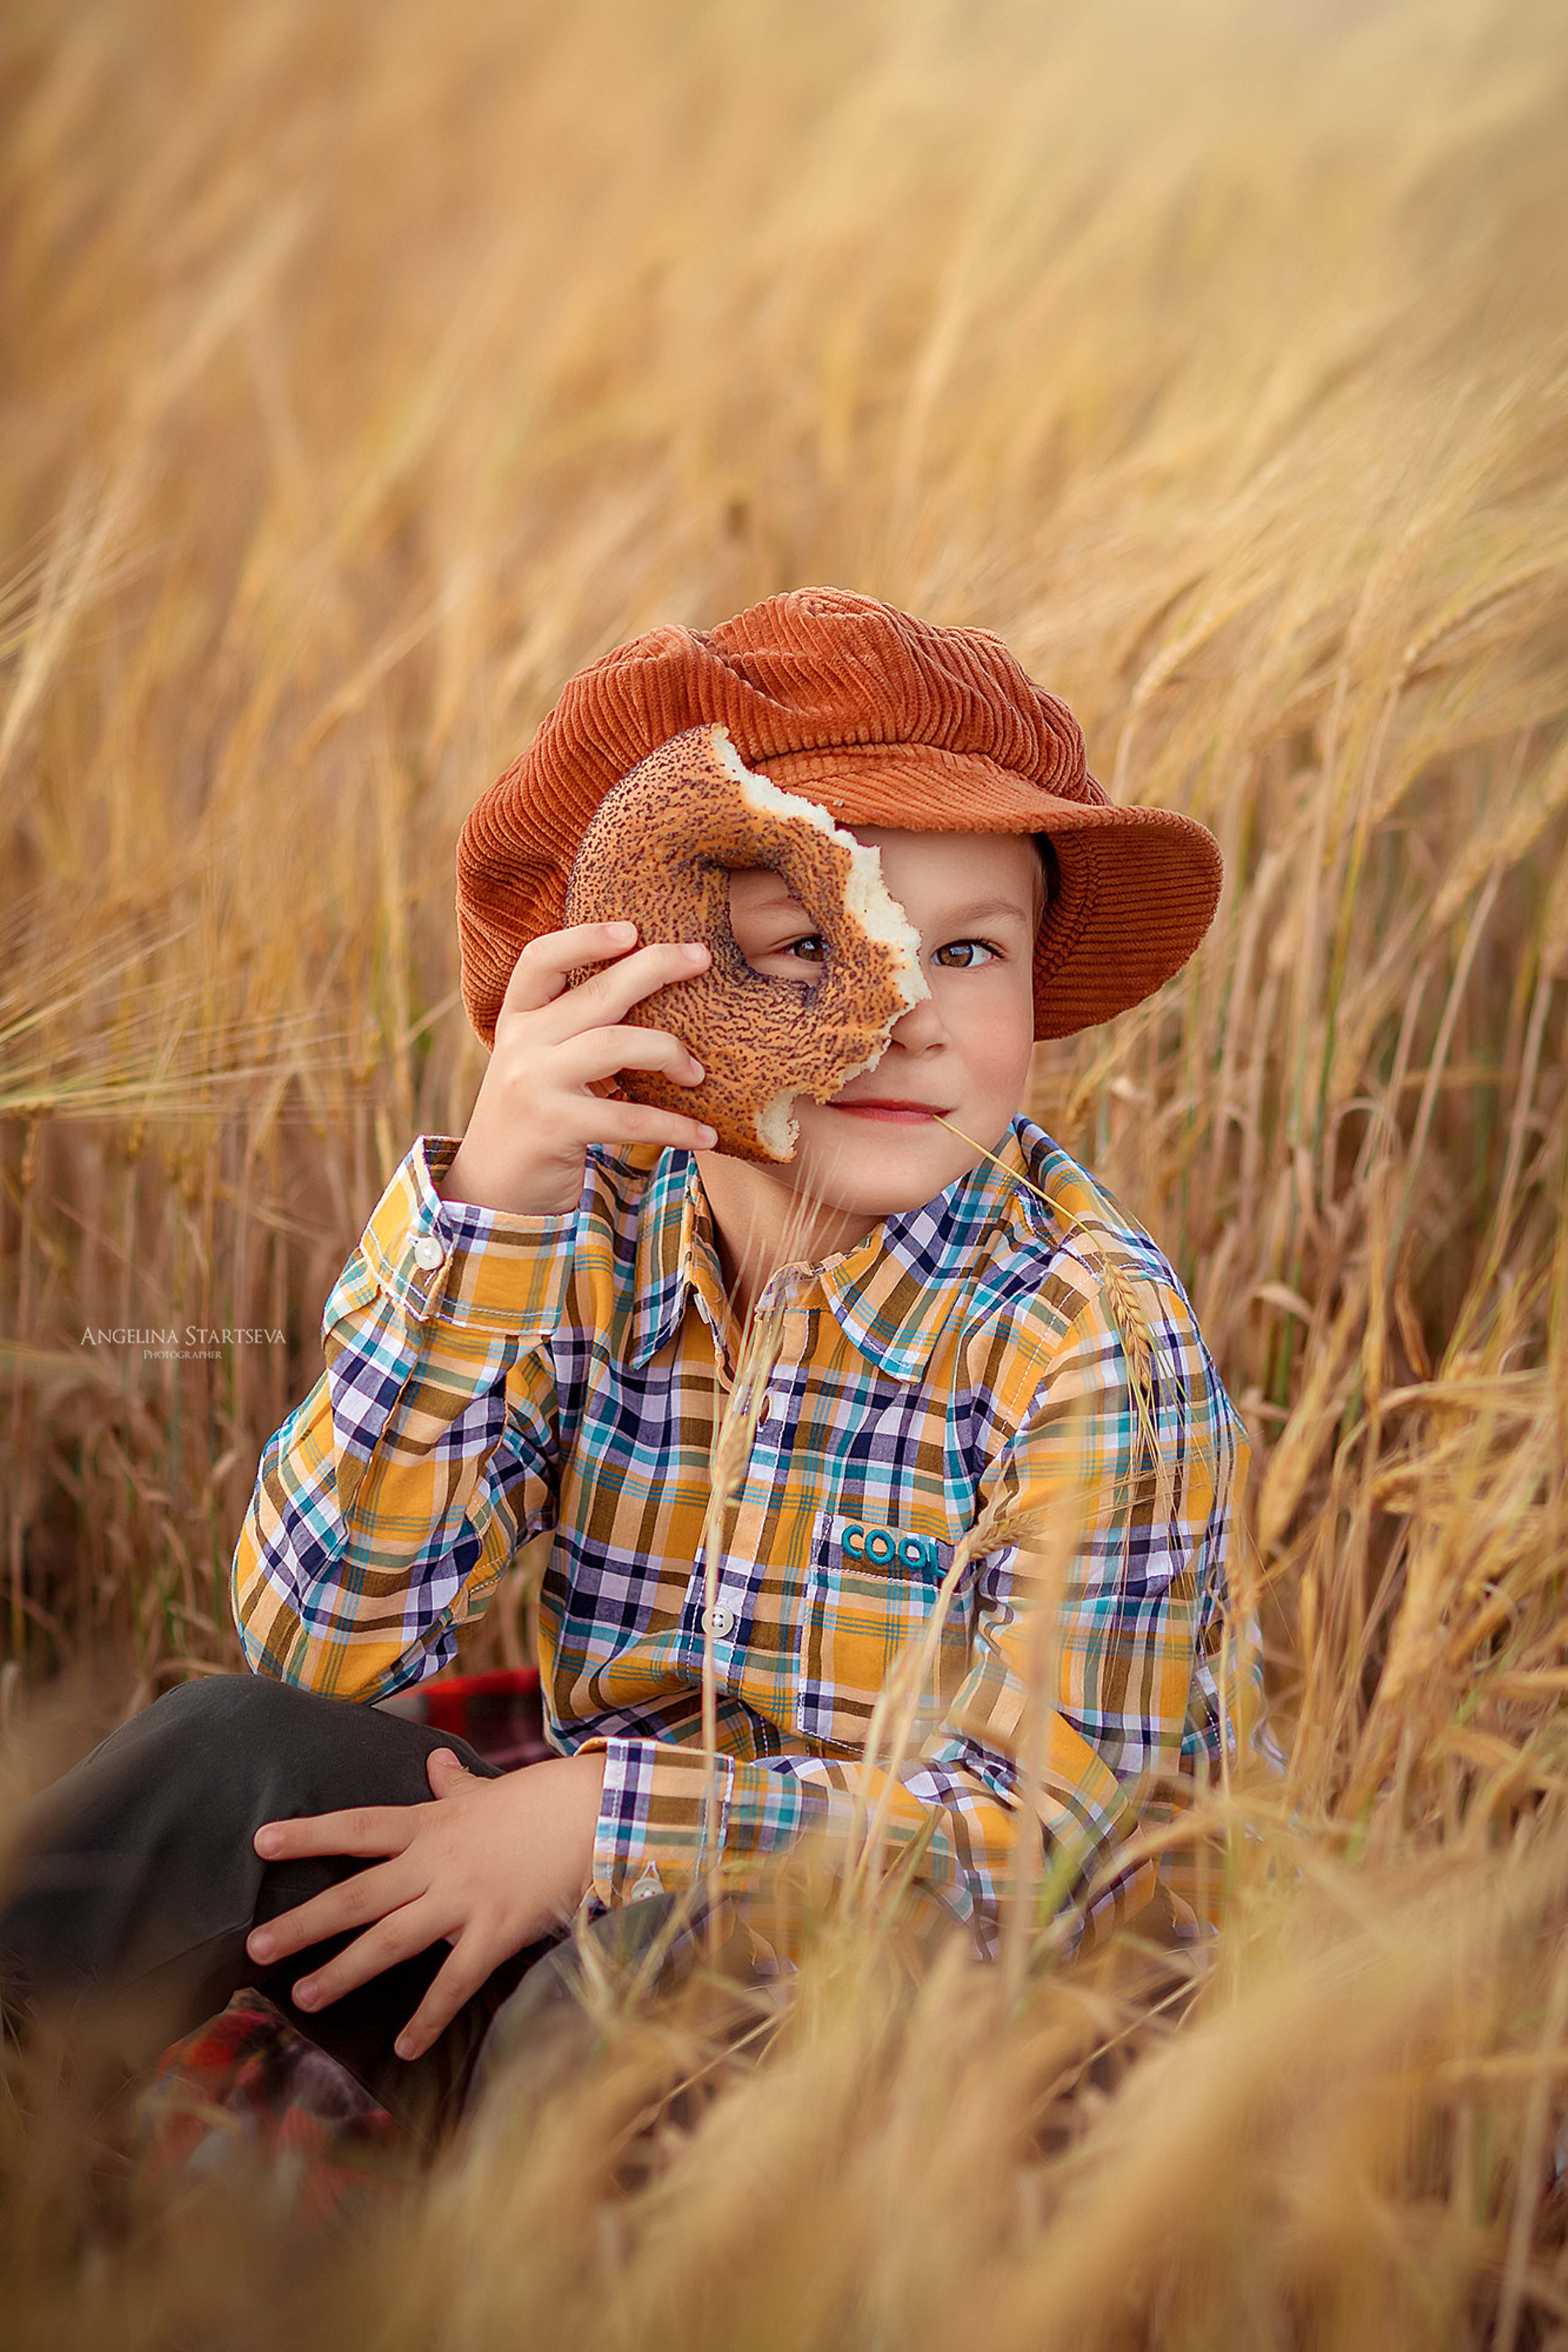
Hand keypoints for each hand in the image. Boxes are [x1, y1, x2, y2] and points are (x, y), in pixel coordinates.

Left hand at [244, 1747, 606, 2060]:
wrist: (596, 1814)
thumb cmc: (539, 1802)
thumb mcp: (487, 1789)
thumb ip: (452, 1784)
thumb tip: (433, 1759)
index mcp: (429, 1826)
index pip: (357, 1828)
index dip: (308, 1834)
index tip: (260, 1842)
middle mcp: (435, 1864)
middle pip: (357, 1894)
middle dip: (304, 1923)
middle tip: (254, 1949)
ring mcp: (463, 1900)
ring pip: (390, 1941)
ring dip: (344, 1972)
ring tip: (302, 1999)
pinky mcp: (495, 1933)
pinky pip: (455, 1983)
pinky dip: (428, 2018)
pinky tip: (403, 2050)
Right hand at [440, 922, 716, 1213]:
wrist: (493, 1192)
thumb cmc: (536, 1118)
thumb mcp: (541, 1064)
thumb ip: (575, 1030)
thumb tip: (652, 990)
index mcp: (517, 1021)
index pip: (540, 959)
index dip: (584, 937)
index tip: (631, 928)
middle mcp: (520, 1045)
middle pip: (596, 994)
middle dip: (654, 968)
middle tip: (701, 957)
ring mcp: (534, 1084)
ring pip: (615, 1044)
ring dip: (669, 1052)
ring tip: (697, 1073)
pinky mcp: (554, 1127)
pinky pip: (628, 1117)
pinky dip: (675, 1128)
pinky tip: (705, 1137)